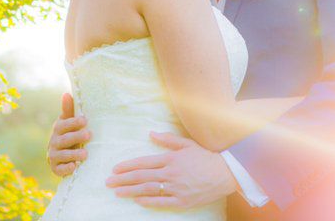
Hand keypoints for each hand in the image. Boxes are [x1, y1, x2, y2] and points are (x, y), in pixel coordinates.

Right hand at [47, 93, 90, 176]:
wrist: (59, 156)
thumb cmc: (68, 134)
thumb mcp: (68, 122)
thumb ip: (68, 110)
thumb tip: (66, 94)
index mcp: (58, 129)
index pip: (64, 125)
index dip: (73, 122)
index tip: (85, 120)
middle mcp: (54, 142)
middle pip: (65, 140)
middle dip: (77, 137)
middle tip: (89, 134)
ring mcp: (54, 156)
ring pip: (63, 155)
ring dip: (74, 154)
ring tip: (85, 154)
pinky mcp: (56, 168)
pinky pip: (59, 170)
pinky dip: (66, 169)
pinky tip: (75, 167)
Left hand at [106, 132, 237, 208]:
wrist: (226, 173)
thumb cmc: (206, 157)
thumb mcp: (187, 144)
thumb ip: (168, 139)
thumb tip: (150, 133)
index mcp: (171, 159)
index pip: (144, 163)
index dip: (128, 166)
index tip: (115, 169)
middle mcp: (171, 173)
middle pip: (142, 177)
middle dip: (123, 180)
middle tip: (108, 182)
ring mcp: (177, 188)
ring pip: (148, 190)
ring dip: (131, 191)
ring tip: (117, 192)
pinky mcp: (183, 201)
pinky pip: (162, 202)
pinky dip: (148, 201)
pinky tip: (137, 200)